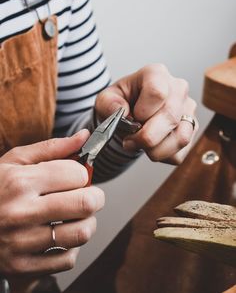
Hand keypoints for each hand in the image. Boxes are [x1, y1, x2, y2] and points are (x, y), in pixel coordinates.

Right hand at [0, 131, 104, 277]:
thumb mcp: (15, 161)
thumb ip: (53, 148)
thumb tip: (84, 136)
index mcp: (21, 182)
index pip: (77, 174)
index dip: (82, 174)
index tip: (76, 177)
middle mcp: (21, 212)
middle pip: (86, 204)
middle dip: (94, 197)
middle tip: (86, 195)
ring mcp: (21, 242)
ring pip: (82, 233)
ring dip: (86, 222)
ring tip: (73, 216)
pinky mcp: (22, 266)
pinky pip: (67, 259)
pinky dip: (71, 247)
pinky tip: (58, 236)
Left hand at [95, 64, 197, 163]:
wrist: (131, 112)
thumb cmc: (122, 102)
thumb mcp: (106, 99)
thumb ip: (108, 104)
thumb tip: (122, 113)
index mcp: (156, 74)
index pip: (157, 92)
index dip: (143, 112)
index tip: (132, 118)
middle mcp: (177, 89)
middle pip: (170, 117)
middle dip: (146, 137)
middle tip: (130, 141)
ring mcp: (188, 110)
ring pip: (181, 137)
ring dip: (155, 150)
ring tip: (140, 145)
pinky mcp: (191, 129)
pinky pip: (181, 152)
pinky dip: (162, 156)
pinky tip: (152, 147)